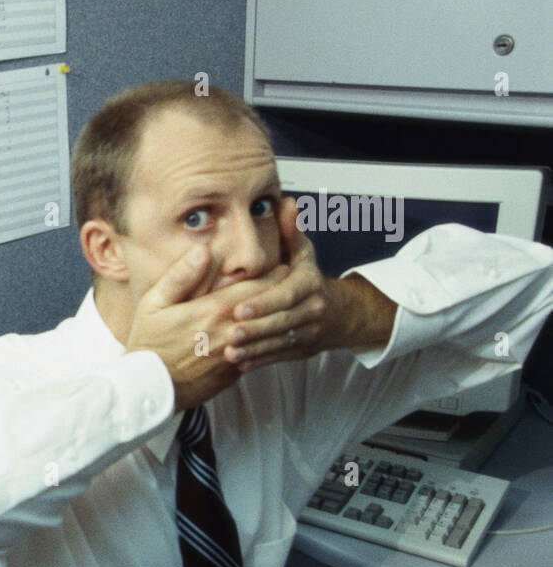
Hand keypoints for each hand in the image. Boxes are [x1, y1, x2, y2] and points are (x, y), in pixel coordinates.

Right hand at [126, 244, 290, 411]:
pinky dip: (267, 341)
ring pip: (269, 332)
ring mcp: (236, 355)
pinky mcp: (234, 373)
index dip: (275, 274)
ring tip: (290, 307)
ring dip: (281, 319)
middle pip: (270, 308)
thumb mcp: (153, 303)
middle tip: (295, 283)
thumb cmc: (148, 342)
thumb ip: (180, 276)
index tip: (285, 265)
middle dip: (285, 294)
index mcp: (214, 310)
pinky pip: (258, 352)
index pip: (258, 287)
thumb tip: (203, 249)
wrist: (147, 388)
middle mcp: (231, 332)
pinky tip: (268, 333)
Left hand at [224, 197, 330, 370]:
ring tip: (228, 351)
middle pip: (282, 321)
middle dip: (255, 329)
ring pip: (280, 342)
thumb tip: (286, 203)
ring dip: (254, 348)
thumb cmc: (307, 277)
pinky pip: (280, 356)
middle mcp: (312, 309)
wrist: (338, 313)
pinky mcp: (301, 350)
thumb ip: (290, 231)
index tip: (239, 309)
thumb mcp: (301, 252)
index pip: (286, 295)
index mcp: (309, 284)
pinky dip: (259, 360)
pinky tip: (239, 363)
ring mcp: (309, 332)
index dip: (264, 303)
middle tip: (228, 334)